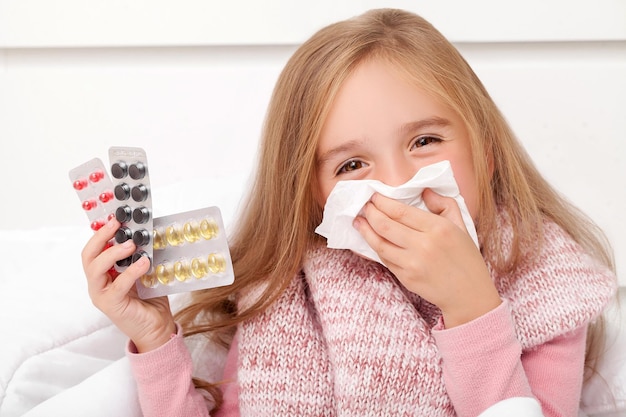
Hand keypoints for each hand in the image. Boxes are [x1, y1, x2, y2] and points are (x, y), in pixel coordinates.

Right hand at [81, 218, 175, 351]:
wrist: (158, 327)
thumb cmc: (151, 299)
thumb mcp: (146, 271)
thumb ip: (142, 255)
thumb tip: (149, 233)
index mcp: (105, 273)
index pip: (95, 248)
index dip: (102, 231)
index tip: (115, 217)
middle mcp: (98, 283)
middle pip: (88, 255)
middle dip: (101, 236)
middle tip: (117, 224)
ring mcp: (102, 295)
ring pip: (95, 269)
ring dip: (112, 253)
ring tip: (131, 244)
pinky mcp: (111, 305)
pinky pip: (117, 285)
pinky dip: (131, 272)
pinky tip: (144, 263)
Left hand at [353, 189, 500, 326]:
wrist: (468, 295)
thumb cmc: (466, 258)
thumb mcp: (461, 226)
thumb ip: (444, 204)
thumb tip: (424, 191)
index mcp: (439, 229)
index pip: (401, 211)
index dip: (383, 203)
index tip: (374, 196)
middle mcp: (424, 246)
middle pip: (385, 225)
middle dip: (370, 213)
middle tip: (364, 206)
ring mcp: (412, 264)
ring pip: (379, 243)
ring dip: (365, 230)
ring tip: (358, 221)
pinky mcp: (406, 278)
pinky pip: (384, 259)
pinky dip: (373, 247)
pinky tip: (369, 239)